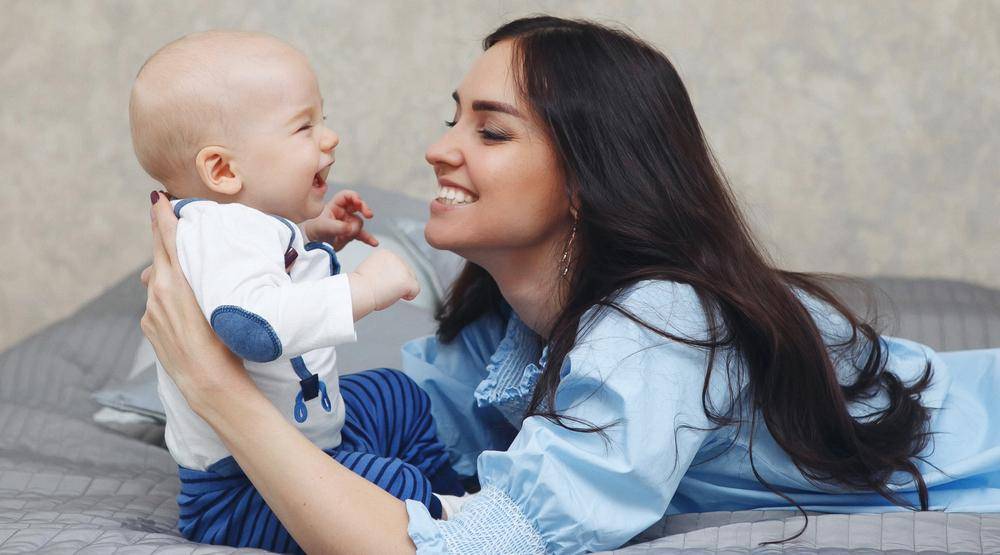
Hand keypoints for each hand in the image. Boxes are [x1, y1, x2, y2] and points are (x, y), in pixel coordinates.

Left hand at [141, 191, 251, 409]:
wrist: (208, 381)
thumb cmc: (226, 343)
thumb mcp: (215, 302)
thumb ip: (192, 279)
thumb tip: (172, 268)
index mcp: (177, 281)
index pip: (167, 238)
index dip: (162, 216)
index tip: (159, 198)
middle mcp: (158, 291)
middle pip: (158, 253)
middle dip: (162, 234)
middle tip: (165, 213)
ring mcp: (151, 310)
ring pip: (157, 279)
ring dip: (167, 269)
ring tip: (184, 267)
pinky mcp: (149, 326)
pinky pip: (156, 302)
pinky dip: (166, 296)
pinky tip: (182, 305)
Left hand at [301, 190, 378, 250]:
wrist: (310, 244)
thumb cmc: (314, 230)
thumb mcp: (323, 226)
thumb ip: (337, 227)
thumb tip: (351, 228)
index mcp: (335, 206)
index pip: (347, 196)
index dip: (354, 197)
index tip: (359, 203)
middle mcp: (343, 213)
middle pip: (358, 206)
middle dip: (364, 209)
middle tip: (368, 214)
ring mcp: (348, 224)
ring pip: (359, 223)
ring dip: (357, 229)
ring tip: (349, 236)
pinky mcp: (350, 234)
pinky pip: (361, 235)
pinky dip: (367, 239)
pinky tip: (374, 242)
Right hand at [350, 249, 419, 313]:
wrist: (359, 291)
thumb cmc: (360, 286)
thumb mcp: (371, 271)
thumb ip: (384, 270)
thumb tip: (393, 278)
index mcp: (386, 254)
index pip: (398, 266)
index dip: (393, 277)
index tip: (382, 284)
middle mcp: (396, 258)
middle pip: (407, 272)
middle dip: (399, 283)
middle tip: (385, 290)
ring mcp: (403, 269)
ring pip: (412, 281)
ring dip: (402, 289)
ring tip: (389, 293)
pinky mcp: (407, 280)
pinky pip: (416, 290)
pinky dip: (409, 296)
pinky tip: (400, 297)